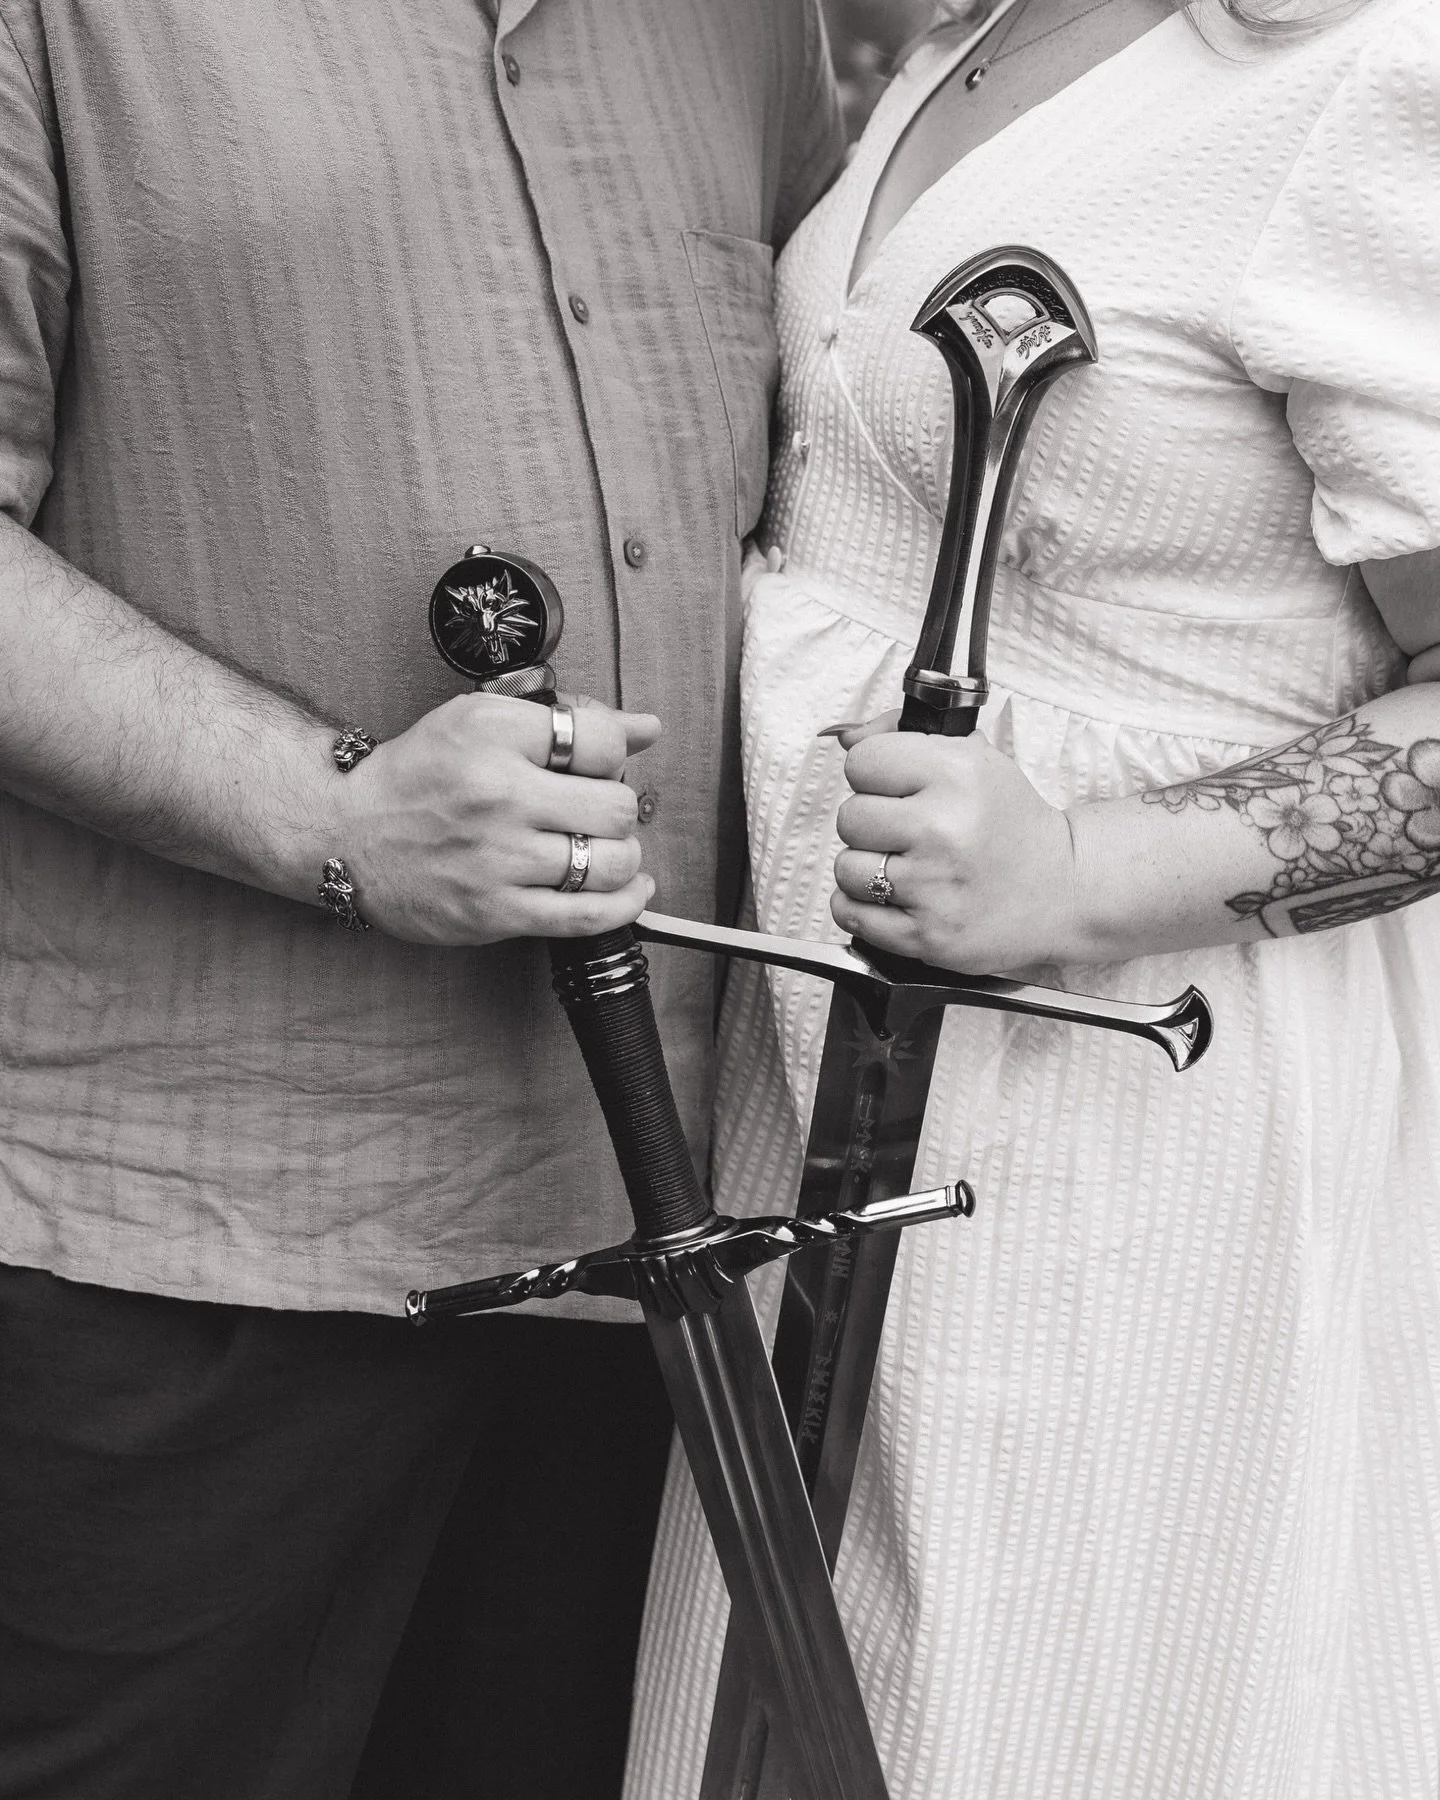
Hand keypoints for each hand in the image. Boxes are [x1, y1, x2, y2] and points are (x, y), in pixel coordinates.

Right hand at [329, 691, 659, 944]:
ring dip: (623, 859)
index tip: (597, 767)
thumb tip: (646, 730)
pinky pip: (587, 916)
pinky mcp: (493, 912)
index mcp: (493, 735)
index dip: (614, 754)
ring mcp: (496, 859)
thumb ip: (564, 720)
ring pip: (610, 863)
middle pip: (616, 807)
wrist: (345, 833)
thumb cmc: (418, 776)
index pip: (603, 741)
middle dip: (620, 810)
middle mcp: (497, 795)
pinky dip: (623, 906)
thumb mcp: (480, 720)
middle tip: (598, 813)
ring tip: (605, 851)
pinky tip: (629, 891)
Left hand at [829, 714, 1080, 972]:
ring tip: (905, 867)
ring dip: (866, 869)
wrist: (1064, 890)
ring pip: (846, 868)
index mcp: (957, 774)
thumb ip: (904, 738)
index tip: (895, 789)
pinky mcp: (926, 936)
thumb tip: (845, 737)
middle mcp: (943, 829)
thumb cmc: (1011, 824)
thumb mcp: (975, 760)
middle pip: (850, 817)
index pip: (861, 762)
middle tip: (906, 833)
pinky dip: (861, 908)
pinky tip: (891, 898)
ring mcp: (933, 887)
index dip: (874, 775)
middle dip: (872, 824)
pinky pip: (851, 915)